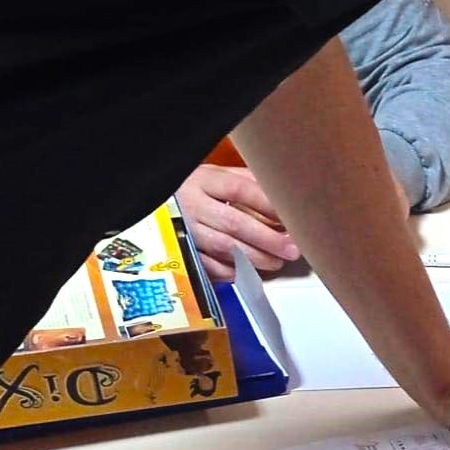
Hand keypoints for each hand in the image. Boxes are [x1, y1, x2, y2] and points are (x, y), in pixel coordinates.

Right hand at [175, 164, 300, 281]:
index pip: (239, 190)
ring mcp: (186, 231)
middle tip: (292, 250)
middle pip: (235, 224)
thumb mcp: (216, 178)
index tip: (290, 216)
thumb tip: (283, 198)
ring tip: (277, 262)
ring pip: (225, 249)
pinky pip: (212, 267)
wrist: (157, 205)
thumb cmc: (194, 191)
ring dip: (256, 259)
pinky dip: (235, 272)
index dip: (266, 205)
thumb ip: (247, 184)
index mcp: (204, 181)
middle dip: (268, 240)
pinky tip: (250, 271)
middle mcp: (193, 205)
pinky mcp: (184, 254)